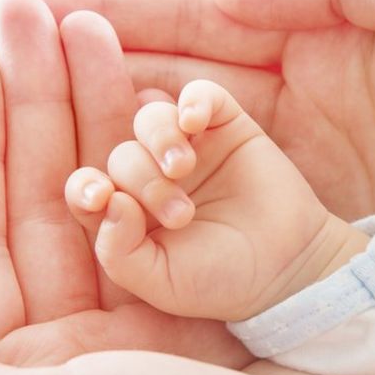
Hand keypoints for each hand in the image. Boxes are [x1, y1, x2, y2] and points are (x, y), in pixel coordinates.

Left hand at [0, 0, 248, 369]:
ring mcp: (145, 304)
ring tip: (94, 30)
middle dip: (32, 105)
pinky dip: (155, 139)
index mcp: (27, 372)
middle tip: (32, 16)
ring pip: (103, 183)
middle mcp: (78, 336)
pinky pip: (165, 193)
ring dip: (93, 106)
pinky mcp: (206, 282)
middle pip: (38, 197)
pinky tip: (150, 93)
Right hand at [10, 0, 374, 374]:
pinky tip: (86, 197)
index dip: (116, 6)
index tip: (29, 3)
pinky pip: (203, 226)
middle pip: (171, 81)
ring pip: (174, 155)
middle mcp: (302, 111)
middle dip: (85, 68)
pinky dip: (145, 213)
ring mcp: (295, 187)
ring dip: (100, 138)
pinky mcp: (300, 255)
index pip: (202, 15)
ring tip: (17, 123)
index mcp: (332, 39)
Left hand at [64, 79, 366, 320]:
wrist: (288, 268)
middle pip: (121, 154)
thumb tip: (106, 199)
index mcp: (130, 213)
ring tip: (184, 169)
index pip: (88, 187)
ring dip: (159, 140)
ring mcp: (189, 147)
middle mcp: (152, 175)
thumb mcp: (160, 282)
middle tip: (181, 215)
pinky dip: (194, 100)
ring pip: (150, 116)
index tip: (100, 196)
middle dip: (142, 181)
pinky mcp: (227, 126)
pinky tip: (195, 122)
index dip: (85, 187)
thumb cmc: (221, 280)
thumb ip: (118, 252)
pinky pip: (200, 93)